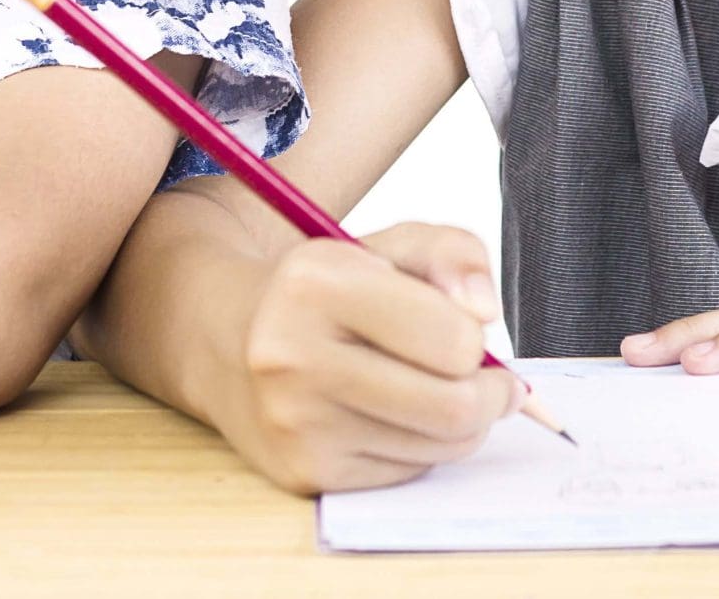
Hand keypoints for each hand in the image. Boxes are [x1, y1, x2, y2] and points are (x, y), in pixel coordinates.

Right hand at [211, 223, 519, 495]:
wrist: (230, 341)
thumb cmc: (329, 289)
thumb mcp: (391, 245)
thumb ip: (454, 255)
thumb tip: (484, 312)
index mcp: (316, 284)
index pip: (454, 341)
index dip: (476, 338)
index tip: (463, 328)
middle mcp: (293, 357)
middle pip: (456, 407)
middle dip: (488, 391)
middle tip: (480, 374)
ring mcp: (294, 424)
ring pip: (440, 447)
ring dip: (460, 421)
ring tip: (434, 387)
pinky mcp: (302, 471)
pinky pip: (407, 472)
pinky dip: (420, 445)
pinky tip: (393, 413)